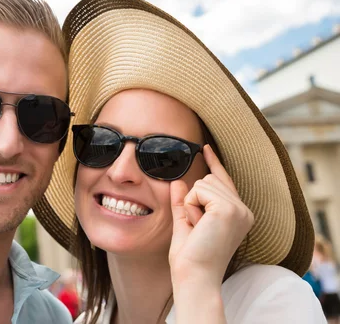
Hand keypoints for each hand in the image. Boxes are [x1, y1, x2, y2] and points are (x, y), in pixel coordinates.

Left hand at [168, 144, 253, 286]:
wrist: (194, 275)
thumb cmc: (191, 257)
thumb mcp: (185, 224)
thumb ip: (183, 202)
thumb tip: (179, 181)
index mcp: (238, 214)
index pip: (224, 181)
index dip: (213, 163)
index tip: (205, 148)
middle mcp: (244, 210)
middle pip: (209, 179)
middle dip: (193, 200)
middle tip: (197, 227)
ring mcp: (239, 209)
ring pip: (202, 183)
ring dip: (191, 204)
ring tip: (198, 227)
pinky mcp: (229, 208)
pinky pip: (199, 190)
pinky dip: (191, 206)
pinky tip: (198, 223)